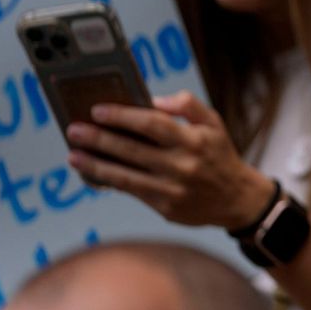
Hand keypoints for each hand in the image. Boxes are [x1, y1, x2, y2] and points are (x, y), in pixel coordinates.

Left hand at [65, 91, 274, 228]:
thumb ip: (188, 104)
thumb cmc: (219, 155)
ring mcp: (173, 190)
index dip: (122, 116)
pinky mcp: (166, 208)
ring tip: (73, 154)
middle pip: (132, 149)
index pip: (151, 124)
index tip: (97, 110)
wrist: (237, 199)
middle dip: (98, 139)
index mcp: (194, 140)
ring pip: (125, 176)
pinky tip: (92, 172)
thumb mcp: (213, 123)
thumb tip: (153, 100)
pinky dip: (109, 182)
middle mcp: (183, 166)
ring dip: (95, 164)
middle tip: (74, 129)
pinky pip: (131, 192)